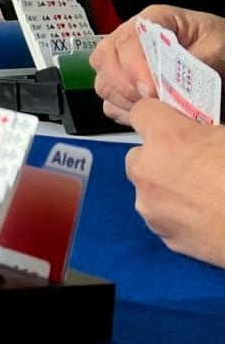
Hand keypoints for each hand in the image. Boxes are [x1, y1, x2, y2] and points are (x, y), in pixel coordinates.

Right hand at [92, 6, 224, 122]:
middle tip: (153, 101)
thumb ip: (193, 62)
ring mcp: (124, 64)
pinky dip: (126, 113)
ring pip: (103, 84)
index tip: (151, 89)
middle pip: (104, 60)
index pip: (127, 40)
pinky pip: (110, 104)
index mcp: (154, 21)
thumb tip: (169, 83)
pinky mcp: (125, 88)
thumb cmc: (221, 47)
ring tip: (156, 107)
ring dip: (126, 100)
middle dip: (126, 85)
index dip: (134, 67)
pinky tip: (151, 113)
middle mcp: (132, 40)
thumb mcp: (217, 47)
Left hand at [124, 100, 224, 268]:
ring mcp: (150, 204)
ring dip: (166, 187)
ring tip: (202, 192)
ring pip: (147, 187)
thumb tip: (198, 132)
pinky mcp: (160, 231)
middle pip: (139, 154)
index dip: (156, 116)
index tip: (165, 121)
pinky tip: (202, 212)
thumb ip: (204, 131)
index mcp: (168, 138)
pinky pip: (160, 214)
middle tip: (191, 163)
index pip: (142, 112)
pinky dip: (175, 212)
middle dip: (159, 157)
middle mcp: (149, 169)